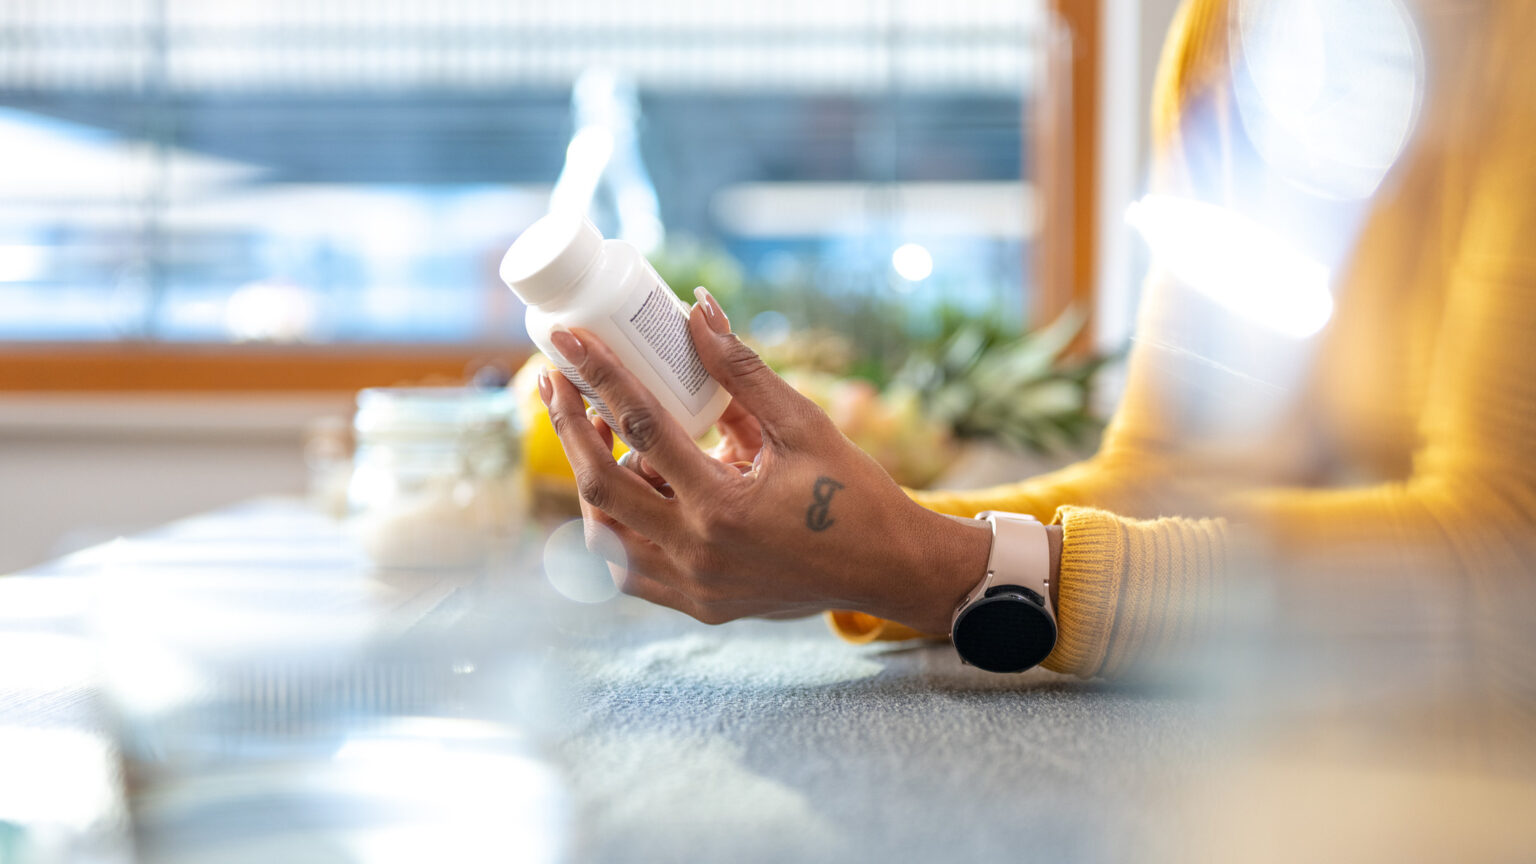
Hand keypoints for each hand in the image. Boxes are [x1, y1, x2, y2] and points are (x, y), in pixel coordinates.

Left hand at [538, 292, 992, 632]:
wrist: (888, 568)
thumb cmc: (853, 492)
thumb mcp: (802, 424)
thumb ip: (742, 370)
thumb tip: (698, 309)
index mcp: (726, 507)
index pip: (643, 429)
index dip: (600, 377)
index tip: (568, 342)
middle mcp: (699, 555)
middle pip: (601, 487)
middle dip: (571, 428)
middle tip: (559, 383)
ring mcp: (694, 587)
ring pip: (604, 538)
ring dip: (593, 483)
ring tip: (605, 436)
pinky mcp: (697, 605)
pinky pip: (630, 570)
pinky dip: (617, 529)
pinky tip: (632, 487)